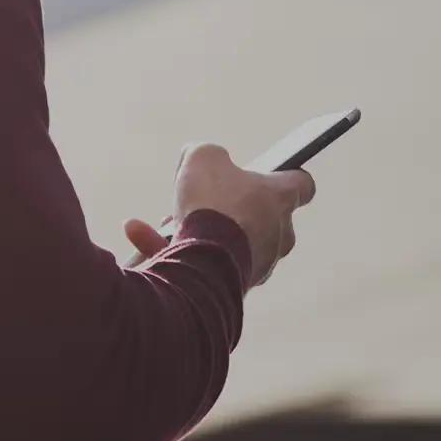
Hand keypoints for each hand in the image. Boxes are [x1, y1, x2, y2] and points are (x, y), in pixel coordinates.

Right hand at [123, 143, 317, 285]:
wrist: (202, 262)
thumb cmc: (211, 205)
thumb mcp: (203, 158)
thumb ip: (205, 153)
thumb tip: (199, 159)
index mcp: (280, 199)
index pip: (302, 184)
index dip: (287, 175)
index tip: (272, 171)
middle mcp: (277, 235)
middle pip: (260, 217)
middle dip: (229, 208)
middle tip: (202, 198)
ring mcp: (258, 265)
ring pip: (227, 242)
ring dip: (198, 230)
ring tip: (166, 220)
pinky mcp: (233, 286)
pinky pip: (204, 264)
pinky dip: (174, 251)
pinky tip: (138, 233)